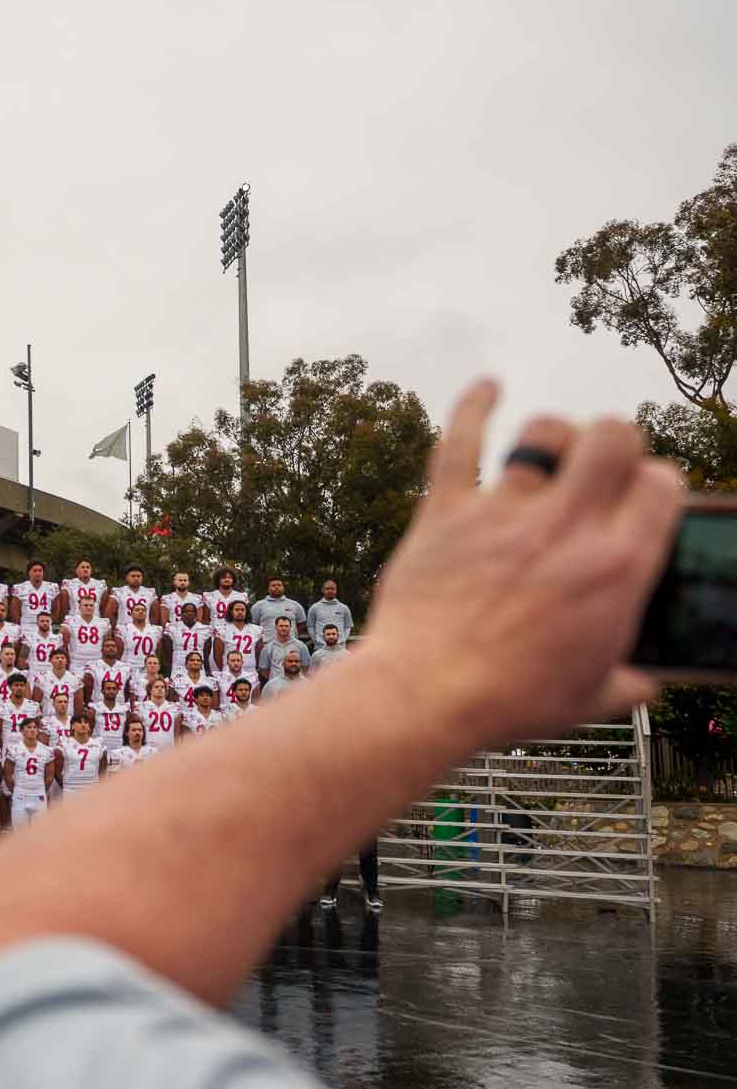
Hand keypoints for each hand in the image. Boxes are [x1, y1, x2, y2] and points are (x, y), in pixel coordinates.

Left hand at [364, 380, 682, 743]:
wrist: (424, 696)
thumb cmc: (508, 702)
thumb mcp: (587, 699)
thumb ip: (626, 682)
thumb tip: (646, 685)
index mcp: (617, 567)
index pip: (662, 483)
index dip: (655, 482)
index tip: (639, 498)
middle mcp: (566, 527)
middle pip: (612, 435)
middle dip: (613, 439)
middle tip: (597, 467)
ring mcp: (504, 513)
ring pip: (542, 432)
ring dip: (552, 434)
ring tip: (547, 452)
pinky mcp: (445, 511)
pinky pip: (459, 440)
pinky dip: (472, 407)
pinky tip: (486, 386)